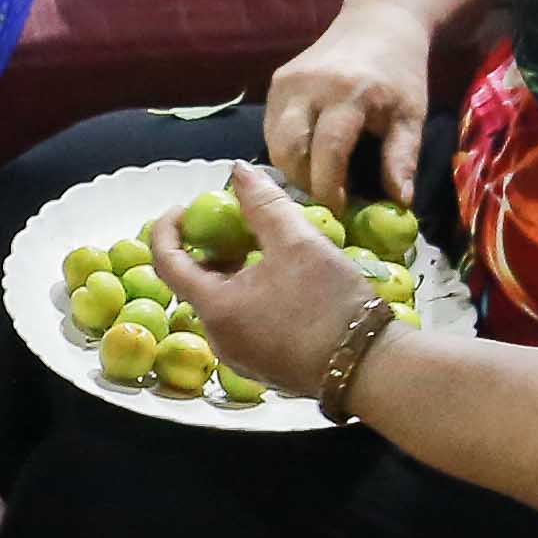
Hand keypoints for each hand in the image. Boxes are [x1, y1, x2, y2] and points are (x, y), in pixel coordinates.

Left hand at [146, 165, 382, 397]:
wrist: (370, 367)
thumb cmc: (329, 302)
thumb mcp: (297, 242)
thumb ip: (263, 203)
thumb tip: (239, 171)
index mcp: (215, 308)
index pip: (167, 261)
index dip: (169, 228)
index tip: (186, 208)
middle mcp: (218, 338)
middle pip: (196, 283)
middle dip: (210, 248)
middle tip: (238, 223)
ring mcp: (241, 357)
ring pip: (222, 304)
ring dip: (233, 272)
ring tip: (266, 248)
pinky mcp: (264, 367)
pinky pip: (243, 323)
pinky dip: (249, 296)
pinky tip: (284, 282)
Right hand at [263, 0, 433, 207]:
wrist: (378, 23)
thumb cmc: (399, 75)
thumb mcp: (410, 116)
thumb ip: (402, 159)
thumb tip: (398, 204)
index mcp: (349, 93)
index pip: (328, 150)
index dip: (329, 187)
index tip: (340, 210)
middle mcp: (310, 85)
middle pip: (288, 149)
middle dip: (304, 183)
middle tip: (325, 200)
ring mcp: (287, 82)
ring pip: (274, 142)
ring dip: (292, 169)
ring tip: (317, 181)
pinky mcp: (277, 82)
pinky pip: (272, 128)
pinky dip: (286, 150)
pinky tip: (308, 158)